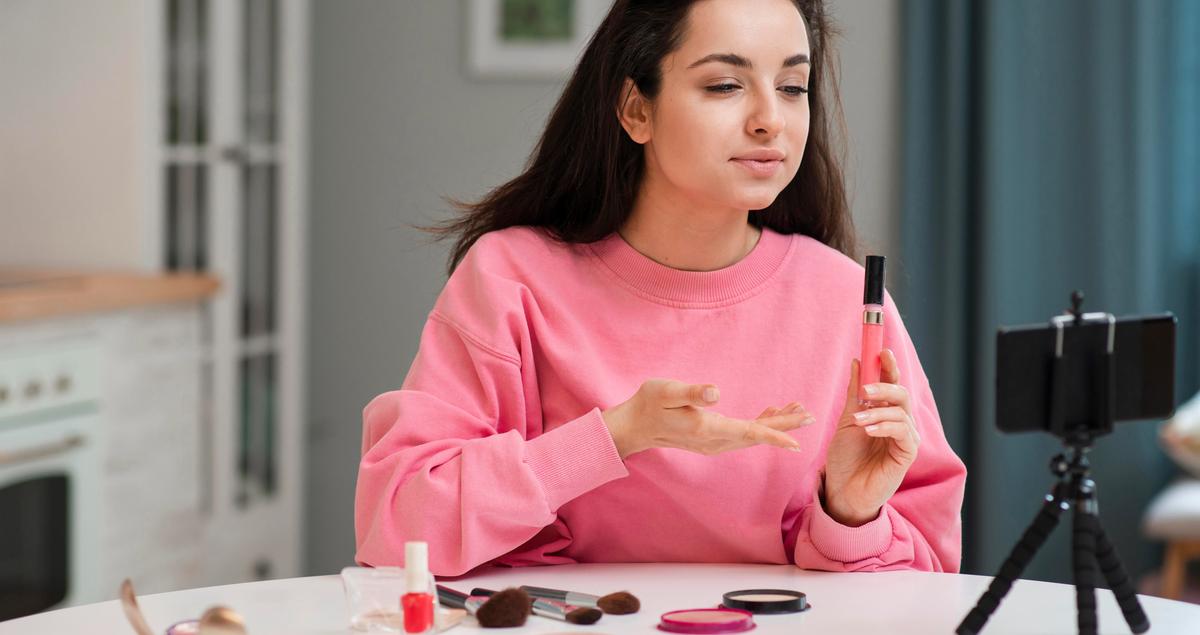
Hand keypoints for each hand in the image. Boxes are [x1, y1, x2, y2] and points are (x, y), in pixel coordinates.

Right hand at [602, 379, 814, 458]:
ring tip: (797, 411)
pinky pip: (743, 433)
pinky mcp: (711, 438)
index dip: (774, 435)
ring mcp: (713, 442)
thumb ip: (691, 392)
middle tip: (810, 415)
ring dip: (774, 424)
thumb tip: (716, 392)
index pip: (748, 432)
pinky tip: (770, 413)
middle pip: (756, 434)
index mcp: (707, 429)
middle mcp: (714, 441)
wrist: (634, 426)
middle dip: (784, 425)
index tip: (797, 441)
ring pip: (752, 435)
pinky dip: (760, 424)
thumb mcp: (666, 391)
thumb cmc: (648, 403)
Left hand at [822, 350, 919, 525]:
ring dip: (877, 411)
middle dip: (884, 386)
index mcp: (884, 412)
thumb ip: (855, 394)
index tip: (881, 351)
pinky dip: (885, 426)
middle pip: (901, 394)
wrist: (843, 490)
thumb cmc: (845, 458)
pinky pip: (903, 432)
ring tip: (857, 420)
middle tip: (864, 390)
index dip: (889, 366)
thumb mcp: (846, 420)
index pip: (891, 384)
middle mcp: (898, 422)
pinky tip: (869, 430)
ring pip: (901, 411)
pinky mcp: (907, 454)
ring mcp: (905, 438)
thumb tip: (858, 363)